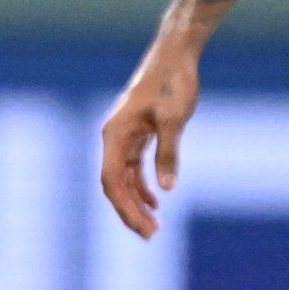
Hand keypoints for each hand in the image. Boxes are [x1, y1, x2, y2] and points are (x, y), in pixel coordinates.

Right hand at [97, 32, 203, 237]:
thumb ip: (167, 154)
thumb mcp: (173, 120)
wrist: (175, 54)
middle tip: (151, 236)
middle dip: (130, 211)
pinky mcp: (137, 132)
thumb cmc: (173, 83)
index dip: (126, 208)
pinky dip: (142, 184)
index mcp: (115, 134)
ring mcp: (124, 135)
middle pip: (115, 184)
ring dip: (136, 201)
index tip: (146, 229)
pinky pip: (133, 166)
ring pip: (123, 177)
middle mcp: (114, 137)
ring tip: (153, 225)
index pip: (113, 181)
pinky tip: (156, 200)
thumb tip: (166, 189)